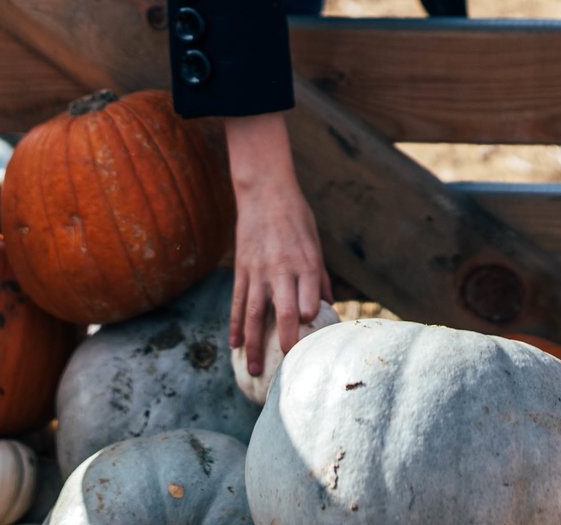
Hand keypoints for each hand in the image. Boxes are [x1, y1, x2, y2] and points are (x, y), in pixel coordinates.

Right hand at [222, 113, 329, 372]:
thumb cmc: (297, 217)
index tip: (314, 347)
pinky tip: (234, 344)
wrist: (265, 190)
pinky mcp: (242, 269)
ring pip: (255, 313)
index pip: (309, 300)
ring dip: (253, 343)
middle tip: (287, 367)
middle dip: (286, 341)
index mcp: (306, 263)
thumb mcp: (315, 243)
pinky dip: (236, 324)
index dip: (311, 324)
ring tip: (252, 368)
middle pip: (284, 312)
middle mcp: (283, 269)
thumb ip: (319, 277)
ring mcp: (259, 270)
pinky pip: (238, 301)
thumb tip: (327, 306)